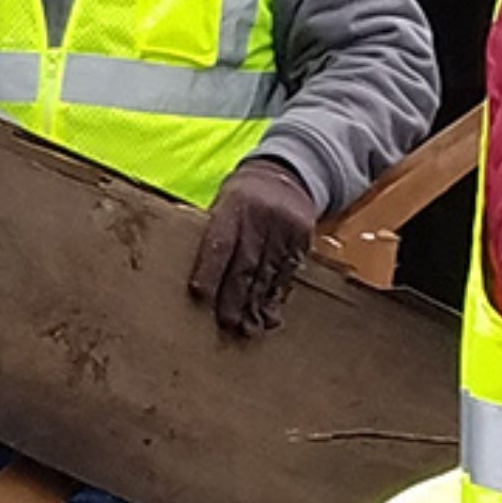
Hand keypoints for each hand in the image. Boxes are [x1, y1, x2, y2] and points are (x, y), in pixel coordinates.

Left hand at [189, 159, 317, 337]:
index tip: (201, 295)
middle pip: (246, 264)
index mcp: (234, 205)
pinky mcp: (302, 239)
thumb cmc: (243, 196)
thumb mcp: (224, 202)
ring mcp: (285, 228)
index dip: (210, 271)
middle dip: (235, 296)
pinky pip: (288, 273)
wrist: (288, 174)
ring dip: (257, 304)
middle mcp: (261, 217)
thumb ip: (215, 234)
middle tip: (227, 323)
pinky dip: (277, 296)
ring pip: (268, 273)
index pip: (220, 242)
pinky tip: (269, 314)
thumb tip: (199, 279)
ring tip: (248, 328)